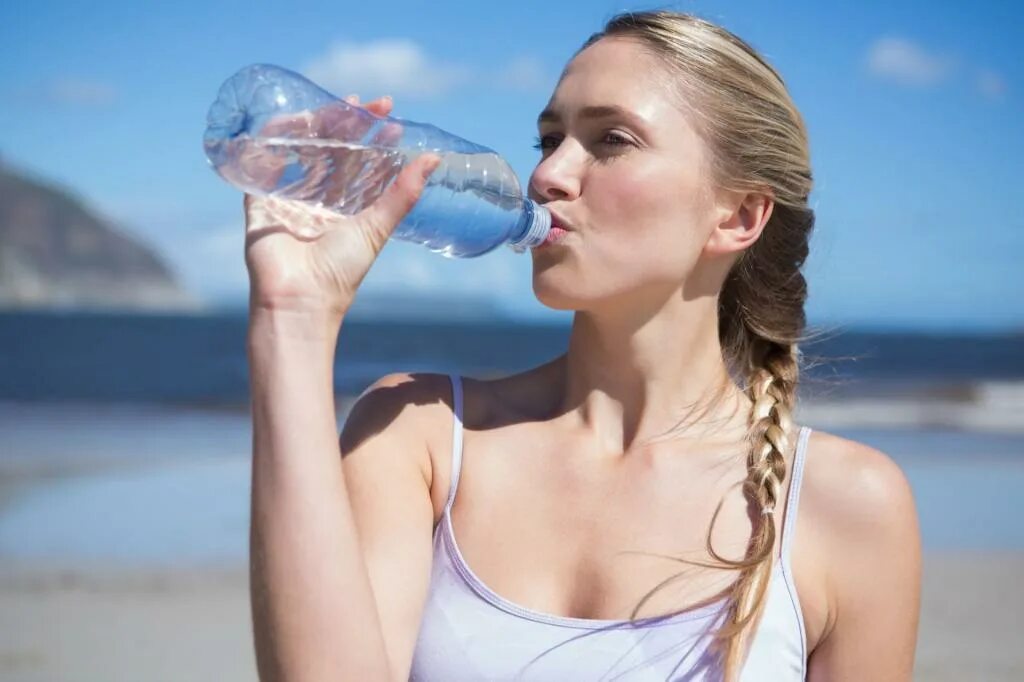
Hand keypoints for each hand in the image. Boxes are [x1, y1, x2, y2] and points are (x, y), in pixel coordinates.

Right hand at [243, 95, 440, 317]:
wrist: (299, 299)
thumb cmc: (341, 272)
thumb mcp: (377, 227)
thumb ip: (402, 193)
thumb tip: (433, 159)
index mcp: (346, 209)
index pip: (361, 163)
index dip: (374, 139)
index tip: (390, 117)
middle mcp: (317, 200)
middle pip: (333, 150)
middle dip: (349, 124)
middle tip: (369, 103)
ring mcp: (288, 197)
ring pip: (303, 149)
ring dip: (319, 125)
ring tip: (341, 106)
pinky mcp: (259, 198)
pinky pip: (264, 160)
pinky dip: (275, 138)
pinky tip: (295, 120)